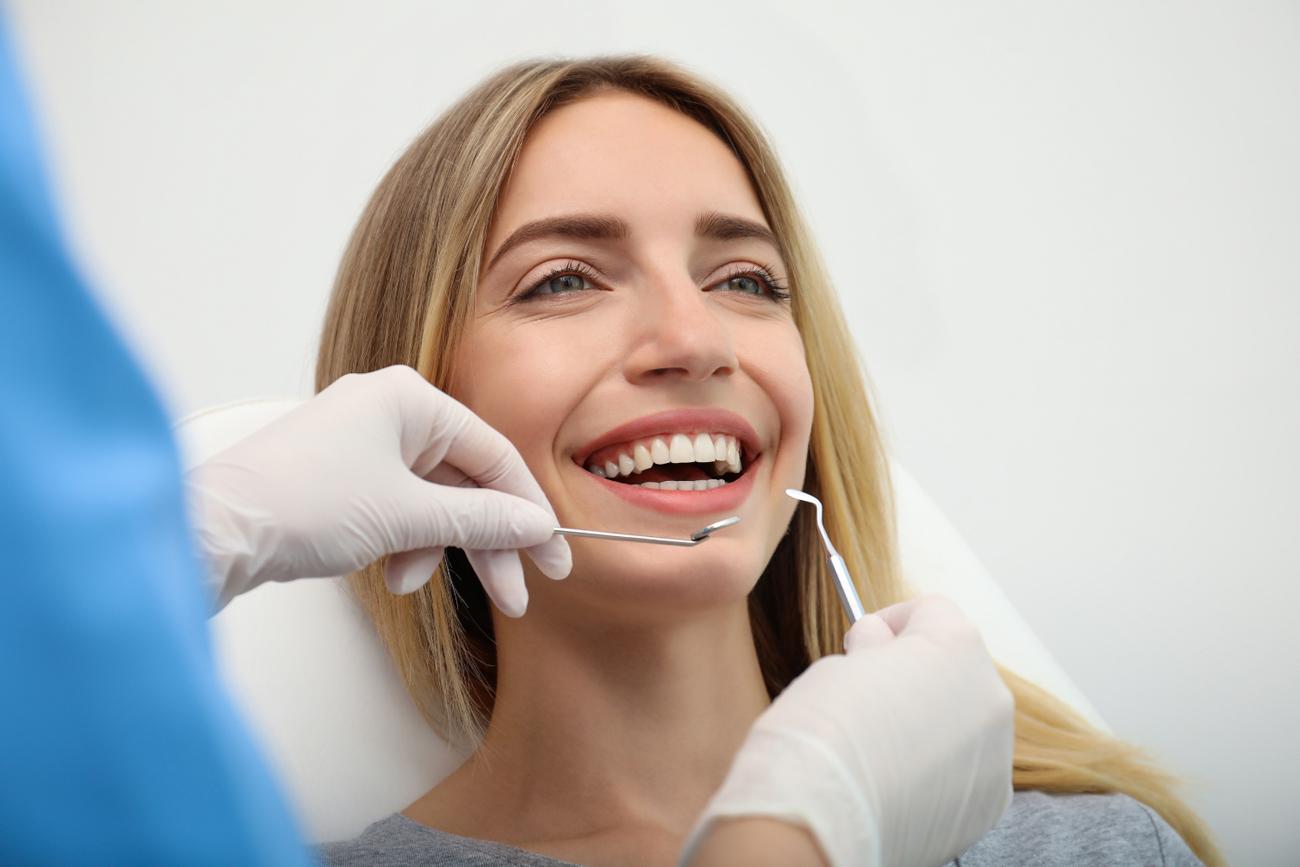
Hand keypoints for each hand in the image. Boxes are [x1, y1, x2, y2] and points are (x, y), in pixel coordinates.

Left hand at [186, 365, 570, 614]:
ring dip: (437, 549)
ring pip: (430, 500)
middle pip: (464, 481)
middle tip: (518, 595)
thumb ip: (482, 520)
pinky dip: (402, 543)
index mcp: (408, 398)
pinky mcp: (339, 475)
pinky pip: (396, 508)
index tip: (553, 558)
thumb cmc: (304, 506)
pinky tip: (391, 575)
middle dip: (488, 543)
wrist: (213, 532)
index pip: (493, 454)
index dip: (528, 511)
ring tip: (418, 588)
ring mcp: (360, 442)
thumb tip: (536, 527)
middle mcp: (387, 410)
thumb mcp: (408, 517)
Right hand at [683, 595, 1013, 866]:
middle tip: (866, 696)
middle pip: (955, 665)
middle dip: (916, 675)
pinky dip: (937, 768)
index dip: (891, 622)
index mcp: (955, 645)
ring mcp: (997, 752)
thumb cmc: (821, 735)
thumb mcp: (838, 664)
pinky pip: (966, 767)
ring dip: (930, 722)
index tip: (863, 644)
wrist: (820, 819)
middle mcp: (990, 693)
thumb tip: (883, 652)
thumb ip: (874, 651)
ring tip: (877, 745)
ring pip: (964, 718)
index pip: (931, 609)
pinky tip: (894, 778)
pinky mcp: (990, 802)